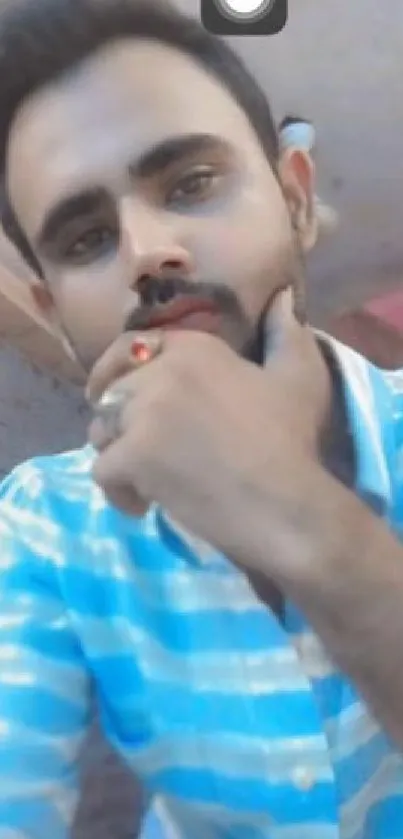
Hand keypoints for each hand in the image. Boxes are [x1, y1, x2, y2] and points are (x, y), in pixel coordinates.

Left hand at [87, 289, 330, 566]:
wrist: (285, 504)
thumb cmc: (293, 441)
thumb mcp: (300, 377)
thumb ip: (286, 332)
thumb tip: (282, 296)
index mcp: (194, 347)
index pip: (131, 347)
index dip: (121, 371)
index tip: (130, 397)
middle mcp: (161, 371)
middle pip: (111, 391)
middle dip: (119, 419)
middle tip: (138, 446)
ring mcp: (143, 414)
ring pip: (101, 431)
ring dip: (117, 454)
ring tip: (143, 476)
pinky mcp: (132, 457)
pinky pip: (102, 471)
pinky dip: (119, 492)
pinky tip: (145, 505)